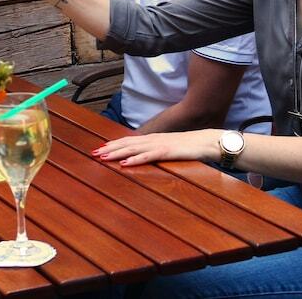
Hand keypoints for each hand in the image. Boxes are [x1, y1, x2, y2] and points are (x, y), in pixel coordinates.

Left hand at [91, 129, 219, 166]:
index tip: (99, 148)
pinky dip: (135, 159)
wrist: (207, 141)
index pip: (128, 140)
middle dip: (109, 148)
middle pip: (126, 143)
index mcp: (153, 138)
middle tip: (93, 153)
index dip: (113, 144)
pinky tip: (125, 163)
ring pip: (133, 148)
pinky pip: (148, 156)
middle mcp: (153, 139)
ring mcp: (159, 144)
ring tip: (103, 157)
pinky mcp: (167, 151)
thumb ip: (157, 150)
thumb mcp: (170, 148)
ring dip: (116, 153)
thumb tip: (145, 155)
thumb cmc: (190, 146)